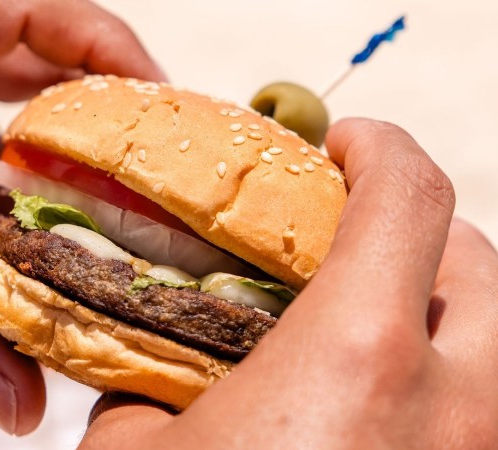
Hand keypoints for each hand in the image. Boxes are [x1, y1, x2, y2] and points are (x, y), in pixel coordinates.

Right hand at [82, 118, 497, 447]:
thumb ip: (146, 382)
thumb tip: (150, 364)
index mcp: (356, 360)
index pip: (408, 197)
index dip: (380, 148)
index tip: (346, 147)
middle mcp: (447, 407)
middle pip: (476, 264)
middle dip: (419, 231)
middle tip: (354, 239)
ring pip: (493, 342)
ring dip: (436, 307)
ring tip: (368, 318)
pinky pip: (476, 406)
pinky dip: (440, 380)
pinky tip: (376, 402)